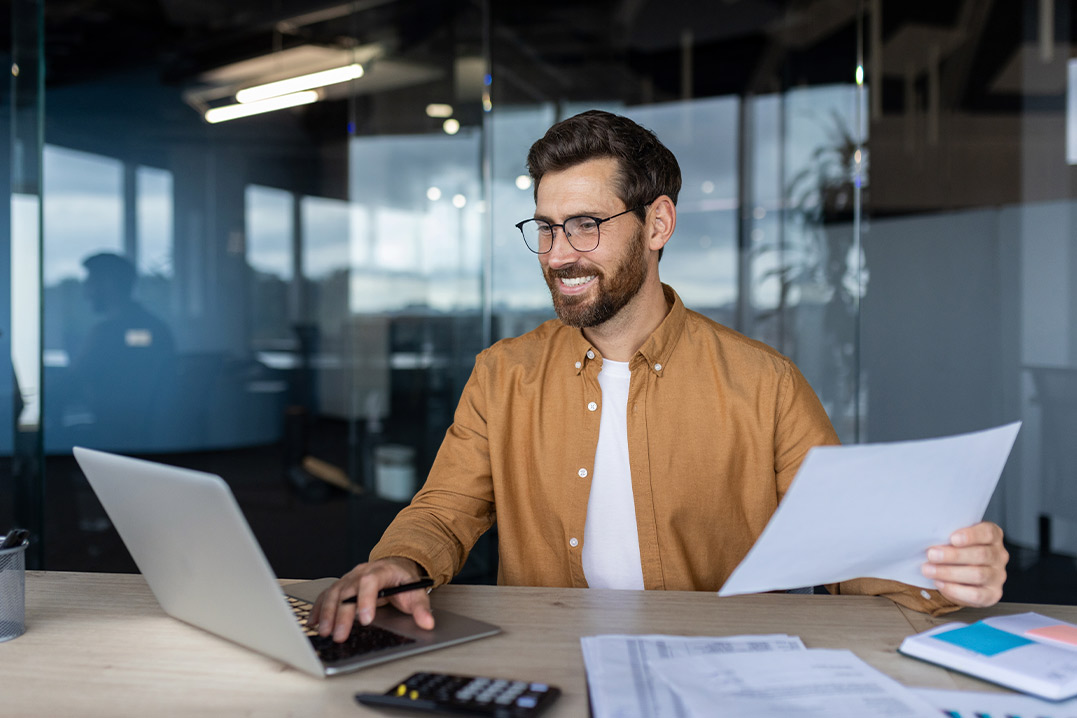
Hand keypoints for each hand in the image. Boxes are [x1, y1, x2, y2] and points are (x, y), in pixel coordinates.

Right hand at [309, 557, 434, 641]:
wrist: (394, 566)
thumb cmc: (402, 581)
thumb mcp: (416, 592)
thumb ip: (421, 608)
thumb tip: (427, 623)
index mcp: (381, 571)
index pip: (370, 582)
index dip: (366, 600)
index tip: (365, 620)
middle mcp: (361, 572)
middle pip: (348, 590)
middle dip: (342, 614)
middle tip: (340, 635)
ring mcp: (349, 578)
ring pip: (334, 593)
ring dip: (327, 613)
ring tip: (325, 632)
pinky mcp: (340, 586)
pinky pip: (326, 595)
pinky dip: (318, 609)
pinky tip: (313, 623)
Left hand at [922, 521, 1007, 607]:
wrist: (961, 578)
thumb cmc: (956, 551)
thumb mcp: (954, 540)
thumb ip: (948, 537)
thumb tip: (931, 539)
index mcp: (993, 536)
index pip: (988, 533)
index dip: (971, 535)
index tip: (953, 539)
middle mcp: (999, 555)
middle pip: (981, 554)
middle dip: (954, 555)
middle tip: (931, 555)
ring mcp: (998, 576)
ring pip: (978, 574)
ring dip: (949, 572)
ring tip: (929, 570)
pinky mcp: (992, 594)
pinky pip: (976, 594)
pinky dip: (954, 589)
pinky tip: (939, 582)